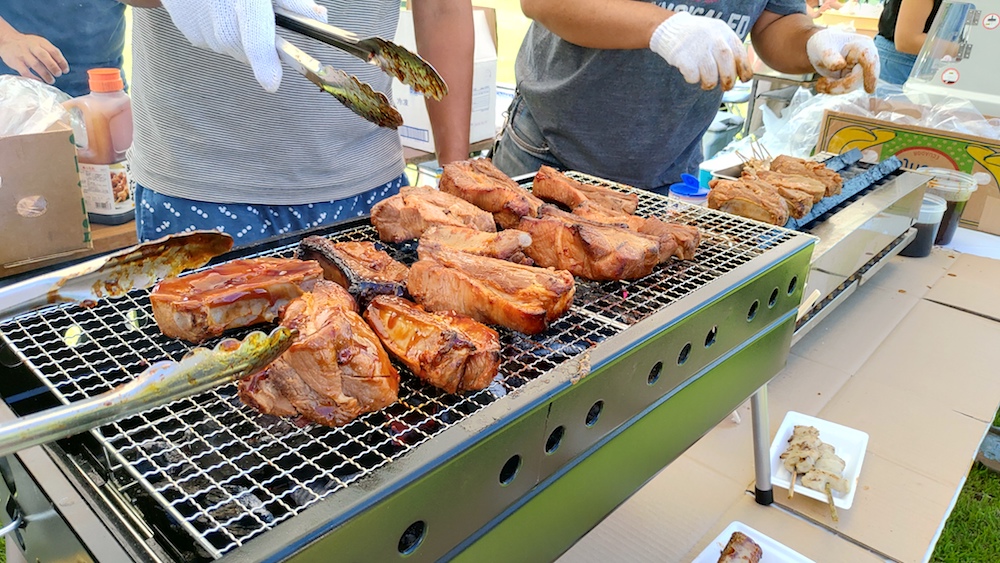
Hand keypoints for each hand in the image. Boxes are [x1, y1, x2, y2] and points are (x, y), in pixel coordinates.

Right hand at [0, 32, 68, 84]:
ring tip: (51, 80)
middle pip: (44, 56)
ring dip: (45, 74)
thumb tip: (63, 68)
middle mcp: (32, 47)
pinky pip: (25, 71)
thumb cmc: (29, 46)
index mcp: (41, 42)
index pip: (54, 51)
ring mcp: (23, 54)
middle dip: (53, 67)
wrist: (8, 40)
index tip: (65, 70)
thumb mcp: (40, 44)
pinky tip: (40, 81)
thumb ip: (51, 54)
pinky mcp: (16, 62)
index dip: (61, 62)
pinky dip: (33, 77)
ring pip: (35, 64)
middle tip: (58, 74)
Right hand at [158, 0, 327, 91]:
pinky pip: (211, 41)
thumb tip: (320, 19)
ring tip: (235, 10)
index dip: (264, 62)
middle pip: (244, 49)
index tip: (272, 83)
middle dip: (257, 44)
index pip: (254, 36)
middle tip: (260, 22)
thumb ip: (292, 2)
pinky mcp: (188, 28)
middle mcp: (218, 11)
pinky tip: (218, 10)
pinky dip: (219, 32)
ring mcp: (199, 22)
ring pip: (228, 48)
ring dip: (238, 37)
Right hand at [649, 11, 752, 90]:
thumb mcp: (716, 33)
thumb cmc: (695, 35)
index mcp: (724, 32)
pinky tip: (691, 73)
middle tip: (726, 87)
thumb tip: (740, 72)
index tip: (744, 79)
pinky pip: (693, 77)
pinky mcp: (684, 58)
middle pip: (727, 67)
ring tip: (706, 82)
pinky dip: (693, 79)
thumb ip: (728, 48)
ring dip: (710, 83)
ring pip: (711, 77)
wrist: (670, 27)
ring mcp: (698, 48)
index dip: (744, 70)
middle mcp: (713, 39)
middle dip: (728, 81)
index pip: (740, 54)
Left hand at [806, 28, 878, 93]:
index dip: (871, 75)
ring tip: (819, 84)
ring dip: (833, 88)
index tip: (869, 90)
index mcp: (863, 46)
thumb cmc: (824, 43)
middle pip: (858, 78)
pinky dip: (832, 89)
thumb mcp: (822, 47)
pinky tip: (821, 84)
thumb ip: (829, 56)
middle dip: (839, 85)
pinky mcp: (854, 79)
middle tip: (820, 84)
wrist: (821, 49)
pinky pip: (845, 89)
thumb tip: (840, 66)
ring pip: (851, 86)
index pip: (870, 61)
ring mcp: (861, 70)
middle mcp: (866, 59)